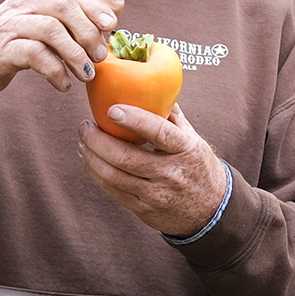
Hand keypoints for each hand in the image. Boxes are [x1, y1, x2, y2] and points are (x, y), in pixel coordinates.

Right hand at [0, 0, 123, 100]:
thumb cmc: (19, 40)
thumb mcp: (51, 22)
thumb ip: (84, 13)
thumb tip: (118, 2)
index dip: (95, 8)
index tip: (112, 27)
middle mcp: (24, 1)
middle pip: (63, 6)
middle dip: (88, 32)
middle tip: (100, 56)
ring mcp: (11, 24)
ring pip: (51, 30)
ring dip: (75, 55)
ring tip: (86, 75)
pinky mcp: (2, 48)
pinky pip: (35, 55)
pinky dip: (55, 71)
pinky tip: (63, 85)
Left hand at [77, 102, 227, 235]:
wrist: (211, 210)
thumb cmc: (198, 166)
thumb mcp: (193, 138)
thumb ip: (172, 115)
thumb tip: (153, 85)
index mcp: (186, 150)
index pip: (160, 133)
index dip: (135, 120)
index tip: (112, 109)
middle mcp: (171, 173)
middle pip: (125, 158)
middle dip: (97, 140)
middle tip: (85, 125)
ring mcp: (156, 194)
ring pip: (113, 176)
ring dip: (91, 157)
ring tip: (83, 142)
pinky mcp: (143, 209)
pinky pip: (113, 190)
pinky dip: (96, 173)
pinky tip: (90, 160)